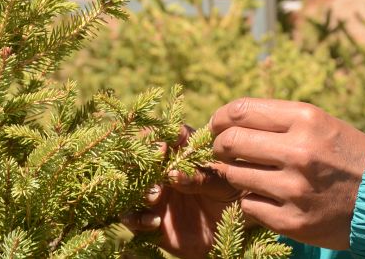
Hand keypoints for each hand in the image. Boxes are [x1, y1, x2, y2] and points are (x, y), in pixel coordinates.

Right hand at [122, 128, 244, 258]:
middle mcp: (164, 168)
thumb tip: (175, 174)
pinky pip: (130, 216)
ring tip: (155, 197)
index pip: (164, 134)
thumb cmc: (233, 195)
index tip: (161, 148)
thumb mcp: (224, 183)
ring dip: (138, 188)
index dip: (157, 137)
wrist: (234, 230)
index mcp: (183, 150)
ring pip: (130, 184)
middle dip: (143, 164)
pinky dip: (136, 218)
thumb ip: (202, 177)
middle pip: (139, 157)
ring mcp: (155, 192)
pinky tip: (154, 222)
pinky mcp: (149, 217)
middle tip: (157, 174)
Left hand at [209, 98, 364, 249]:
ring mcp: (294, 189)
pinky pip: (248, 205)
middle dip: (219, 146)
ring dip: (234, 174)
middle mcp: (299, 151)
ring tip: (247, 173)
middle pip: (231, 143)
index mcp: (306, 119)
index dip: (220, 118)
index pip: (240, 111)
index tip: (217, 125)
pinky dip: (251, 200)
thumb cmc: (347, 155)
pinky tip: (267, 196)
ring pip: (234, 175)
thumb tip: (229, 121)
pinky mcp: (292, 220)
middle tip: (223, 151)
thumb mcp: (320, 124)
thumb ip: (279, 121)